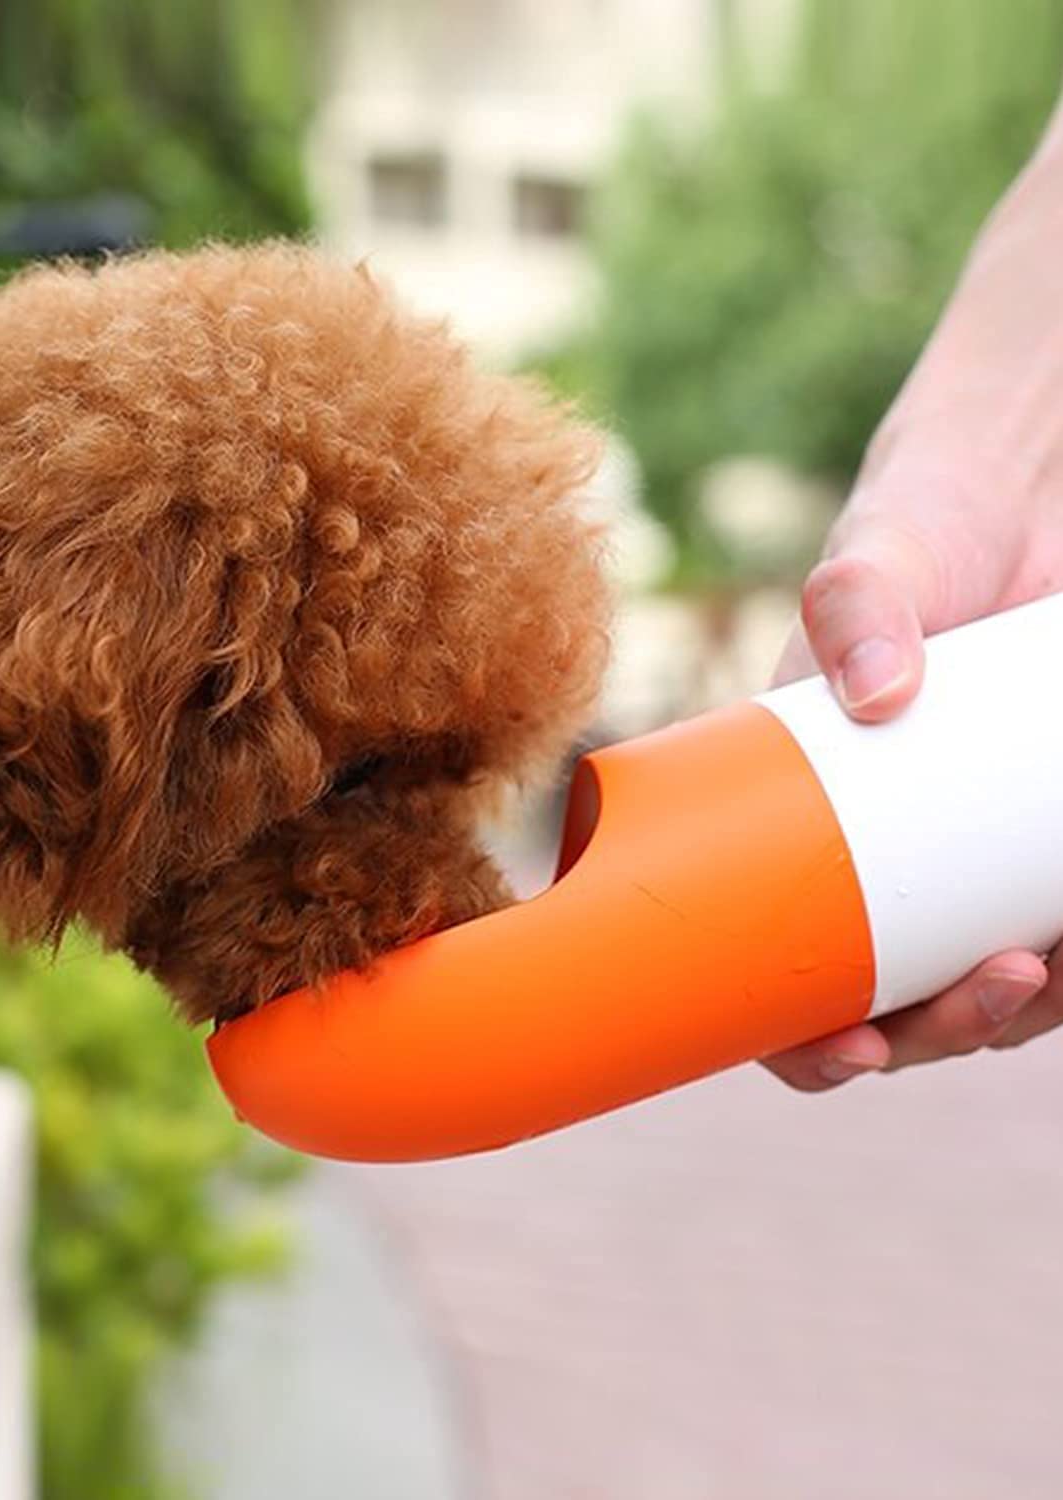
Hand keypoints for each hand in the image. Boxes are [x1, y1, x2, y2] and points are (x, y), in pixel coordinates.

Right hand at [761, 465, 1062, 1089]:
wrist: (1028, 488)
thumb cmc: (923, 526)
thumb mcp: (873, 566)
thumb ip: (856, 604)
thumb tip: (882, 693)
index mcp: (796, 821)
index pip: (775, 963)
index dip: (801, 1038)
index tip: (851, 1052)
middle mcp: (876, 855)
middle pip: (892, 1001)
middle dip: (942, 1032)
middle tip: (995, 989)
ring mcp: (967, 852)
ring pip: (984, 984)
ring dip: (1018, 1013)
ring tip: (1048, 965)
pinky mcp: (1046, 837)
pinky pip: (1058, 933)